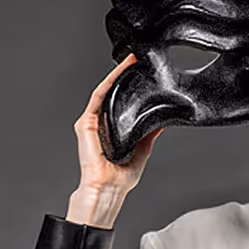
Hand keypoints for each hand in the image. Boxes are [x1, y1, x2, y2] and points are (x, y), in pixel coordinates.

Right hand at [68, 52, 162, 226]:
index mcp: (111, 129)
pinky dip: (108, 84)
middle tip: (137, 58)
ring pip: (104, 91)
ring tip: (129, 60)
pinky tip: (118, 73)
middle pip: (111, 92)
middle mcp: (99, 124)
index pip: (119, 101)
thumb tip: (161, 122)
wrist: (108, 191)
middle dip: (123, 74)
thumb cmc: (119, 179)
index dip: (129, 85)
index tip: (141, 71)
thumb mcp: (142, 151)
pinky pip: (98, 98)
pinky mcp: (86, 124)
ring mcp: (91, 123)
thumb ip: (149, 135)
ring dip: (116, 74)